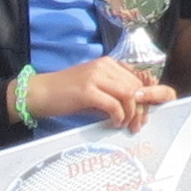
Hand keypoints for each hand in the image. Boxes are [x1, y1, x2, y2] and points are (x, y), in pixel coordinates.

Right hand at [30, 57, 174, 133]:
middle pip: (137, 87)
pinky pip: (114, 104)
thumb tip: (138, 108)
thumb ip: (115, 94)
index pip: (138, 78)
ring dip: (132, 114)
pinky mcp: (87, 90)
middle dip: (142, 108)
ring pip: (129, 94)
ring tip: (127, 126)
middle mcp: (104, 66)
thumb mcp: (95, 91)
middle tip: (138, 125)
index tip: (150, 111)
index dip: (149, 94)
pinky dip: (118, 117)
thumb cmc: (67, 95)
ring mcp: (96, 76)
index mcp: (108, 64)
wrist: (39, 93)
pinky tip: (114, 124)